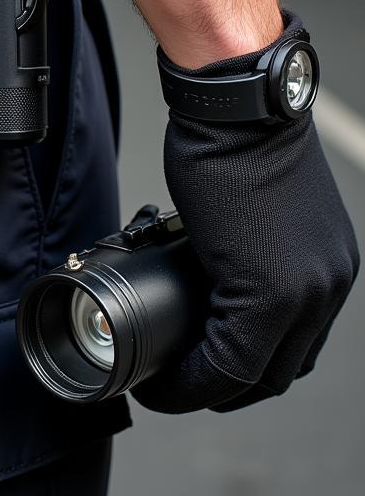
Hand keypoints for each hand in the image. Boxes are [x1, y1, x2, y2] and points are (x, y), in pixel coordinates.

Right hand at [132, 17, 358, 413]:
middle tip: (184, 382)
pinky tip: (168, 372)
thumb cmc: (236, 143)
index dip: (243, 373)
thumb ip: (244, 253)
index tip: (199, 374)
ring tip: (173, 381)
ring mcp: (304, 290)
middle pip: (279, 372)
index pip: (292, 349)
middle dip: (226, 387)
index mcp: (327, 269)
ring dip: (211, 386)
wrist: (234, 108)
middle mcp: (327, 286)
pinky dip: (196, 375)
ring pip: (260, 373)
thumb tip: (203, 279)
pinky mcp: (267, 288)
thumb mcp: (254, 210)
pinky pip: (232, 357)